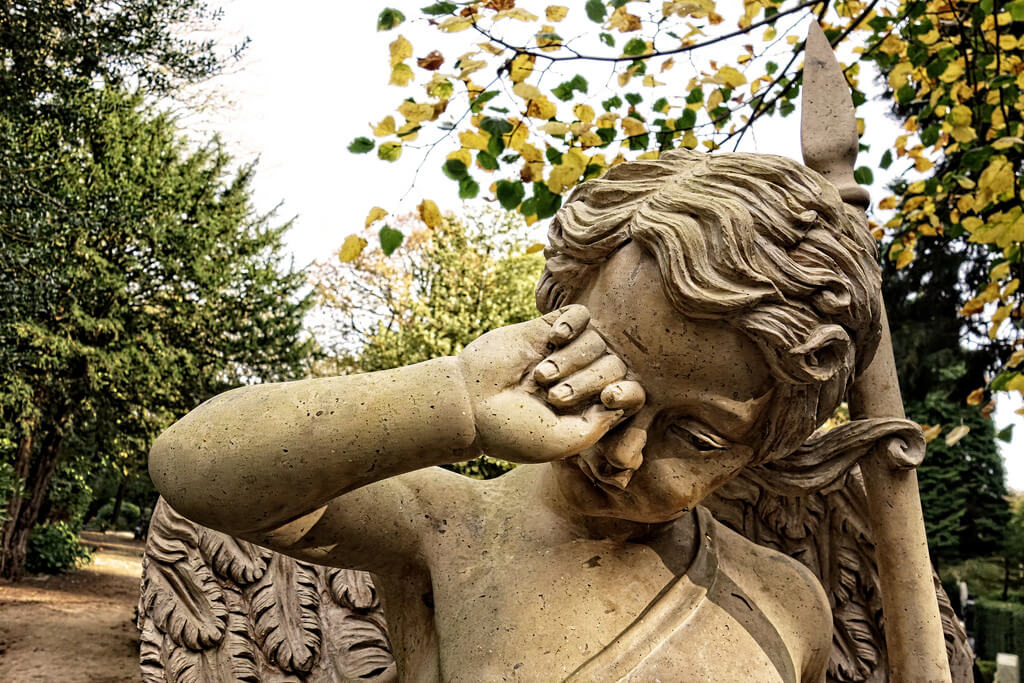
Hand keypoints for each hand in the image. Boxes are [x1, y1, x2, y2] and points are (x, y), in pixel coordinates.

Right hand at [458, 305, 644, 463]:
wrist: (468, 404)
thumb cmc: (512, 431)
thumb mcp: (562, 442)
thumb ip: (599, 426)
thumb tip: (626, 401)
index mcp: (588, 409)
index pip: (629, 394)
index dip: (629, 393)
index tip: (609, 398)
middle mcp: (579, 379)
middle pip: (615, 366)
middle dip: (589, 380)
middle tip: (555, 396)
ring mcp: (564, 353)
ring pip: (598, 340)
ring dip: (575, 357)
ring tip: (542, 376)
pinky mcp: (545, 329)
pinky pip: (579, 314)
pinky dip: (573, 323)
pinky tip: (554, 338)